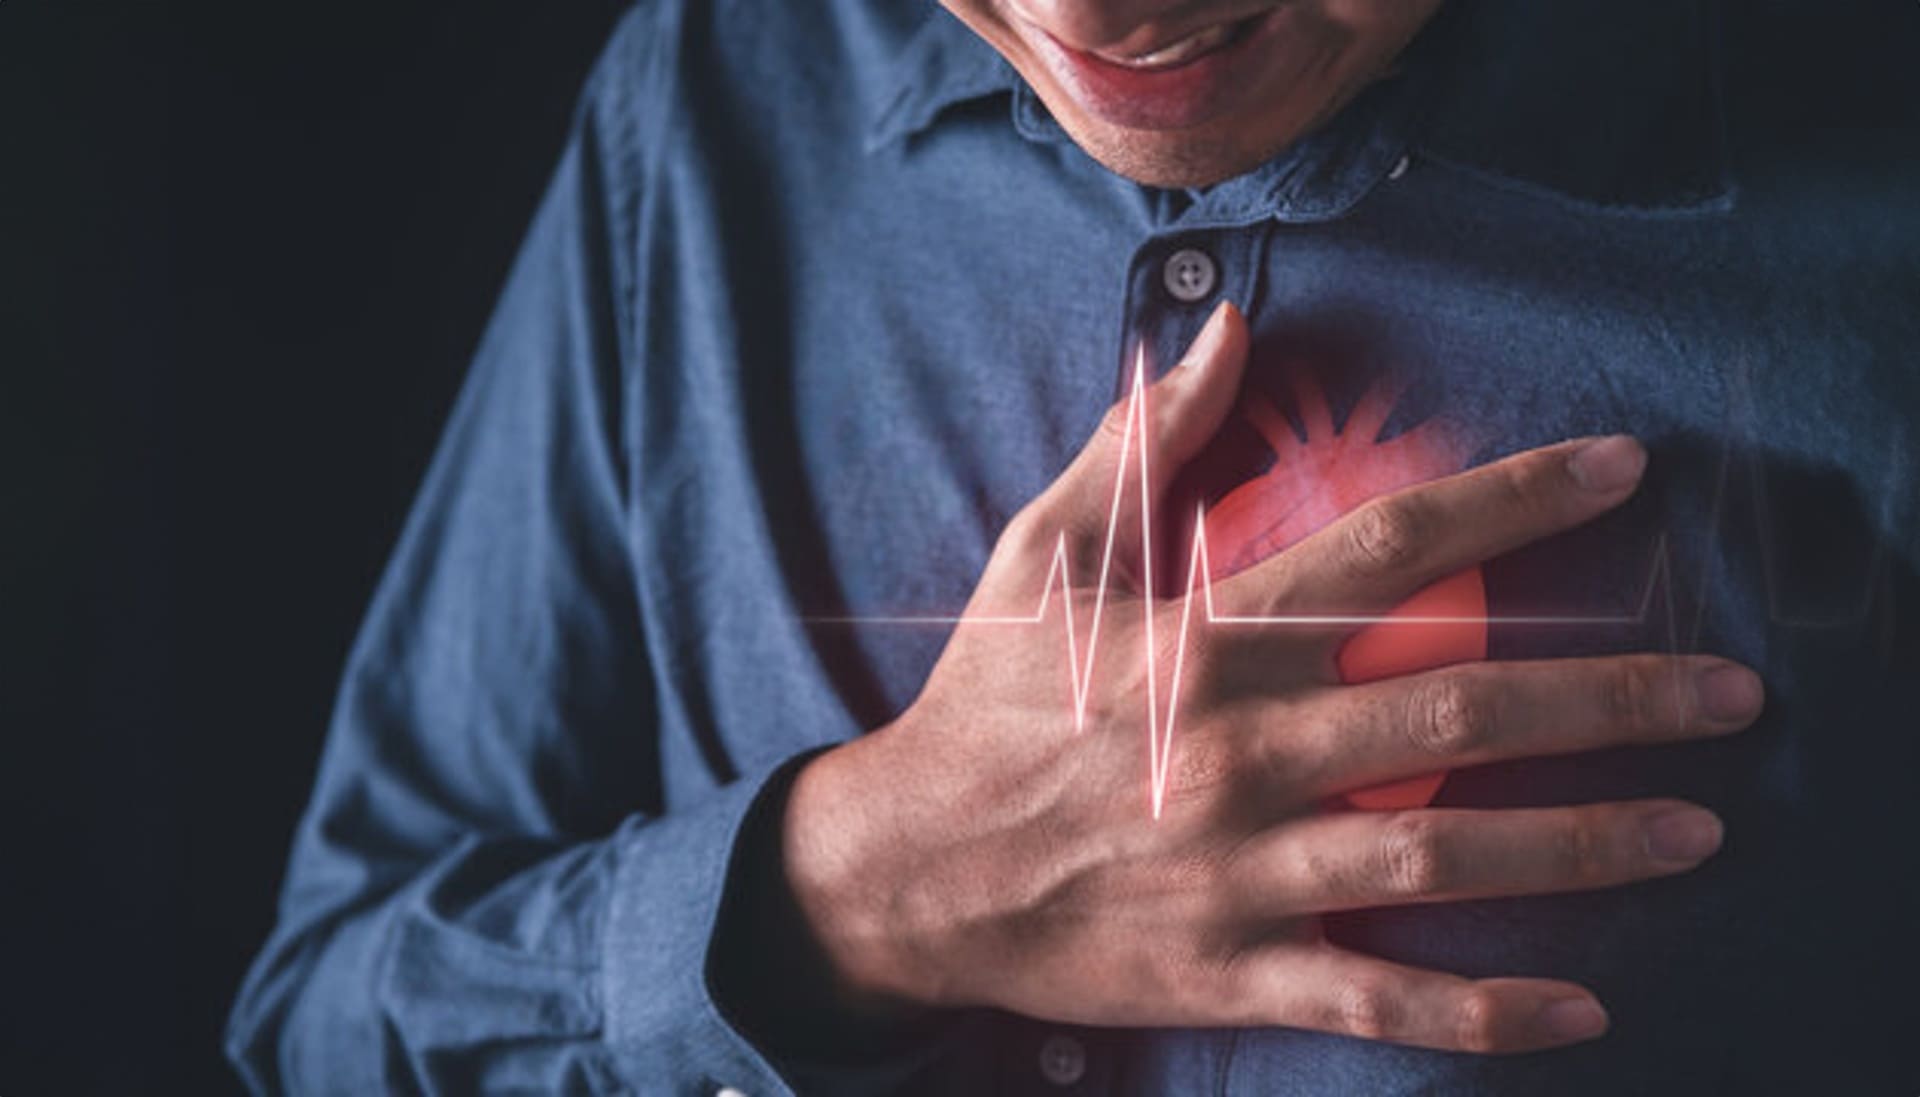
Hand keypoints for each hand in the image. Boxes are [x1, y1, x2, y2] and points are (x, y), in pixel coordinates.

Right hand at [781, 302, 1762, 1053]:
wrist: (907, 871)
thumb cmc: (987, 702)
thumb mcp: (1043, 554)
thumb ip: (1143, 444)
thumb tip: (1222, 330)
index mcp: (1201, 643)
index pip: (1385, 550)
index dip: (1513, 501)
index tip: (1620, 474)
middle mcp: (1236, 754)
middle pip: (1455, 715)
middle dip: (1610, 700)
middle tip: (1728, 693)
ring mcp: (1237, 871)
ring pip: (1437, 859)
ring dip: (1578, 845)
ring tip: (1694, 829)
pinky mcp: (1229, 969)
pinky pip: (1372, 997)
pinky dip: (1478, 1011)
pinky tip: (1579, 1009)